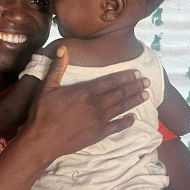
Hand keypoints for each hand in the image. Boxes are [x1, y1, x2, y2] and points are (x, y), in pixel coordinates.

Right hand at [21, 46, 149, 163]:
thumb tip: (63, 49)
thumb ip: (57, 67)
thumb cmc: (43, 112)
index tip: (136, 73)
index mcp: (85, 91)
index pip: (111, 81)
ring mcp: (99, 120)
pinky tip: (134, 118)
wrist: (42, 140)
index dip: (125, 76)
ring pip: (121, 107)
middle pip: (120, 93)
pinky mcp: (98, 134)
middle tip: (146, 81)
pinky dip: (126, 122)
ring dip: (134, 100)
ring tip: (146, 95)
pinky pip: (117, 127)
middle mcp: (96, 104)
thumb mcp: (47, 87)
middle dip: (134, 86)